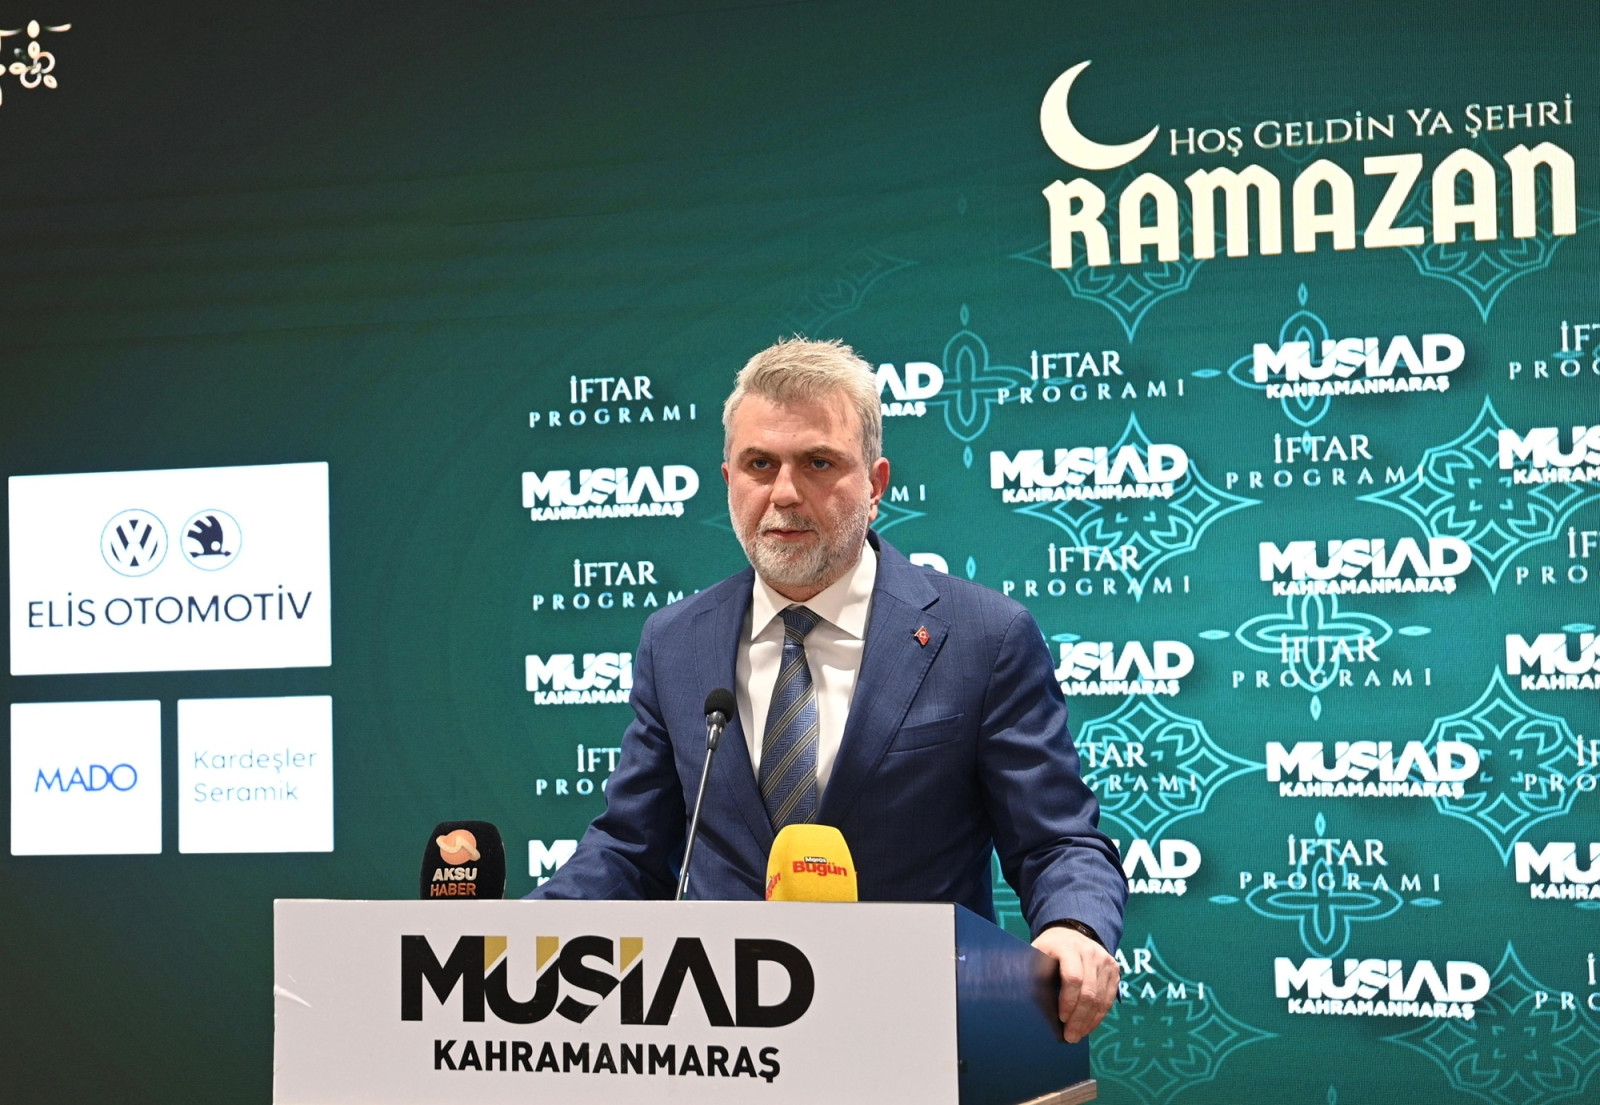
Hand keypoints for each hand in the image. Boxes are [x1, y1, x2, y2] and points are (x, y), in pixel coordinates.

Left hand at [1031, 924, 1119, 1042]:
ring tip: (1077, 1035)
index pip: (1072, 977)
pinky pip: (1108, 998)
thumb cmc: (1048, 950)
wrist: (1070, 933)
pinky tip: (1088, 1026)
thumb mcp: (1037, 954)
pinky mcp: (1114, 969)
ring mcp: (1105, 959)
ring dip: (1089, 1021)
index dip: (1068, 1001)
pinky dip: (1098, 1016)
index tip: (1060, 1018)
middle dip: (1079, 1018)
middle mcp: (1090, 951)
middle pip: (1089, 991)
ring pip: (1100, 998)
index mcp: (1067, 946)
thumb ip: (1033, 973)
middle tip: (1070, 1037)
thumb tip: (1023, 1001)